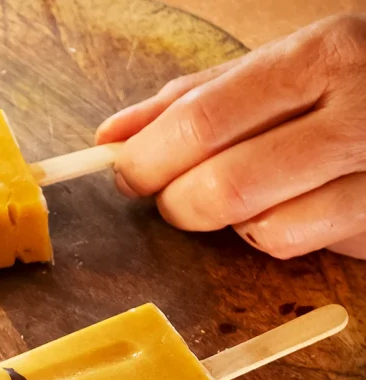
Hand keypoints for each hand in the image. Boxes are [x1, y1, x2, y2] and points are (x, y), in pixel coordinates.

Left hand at [96, 15, 365, 259]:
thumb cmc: (353, 84)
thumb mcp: (286, 66)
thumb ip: (198, 98)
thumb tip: (114, 136)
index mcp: (322, 56)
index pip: (205, 120)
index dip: (149, 158)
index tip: (123, 172)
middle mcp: (355, 114)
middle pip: (225, 187)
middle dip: (181, 202)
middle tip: (176, 197)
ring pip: (262, 229)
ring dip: (235, 222)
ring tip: (255, 188)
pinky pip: (298, 247)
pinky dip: (275, 234)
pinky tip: (294, 205)